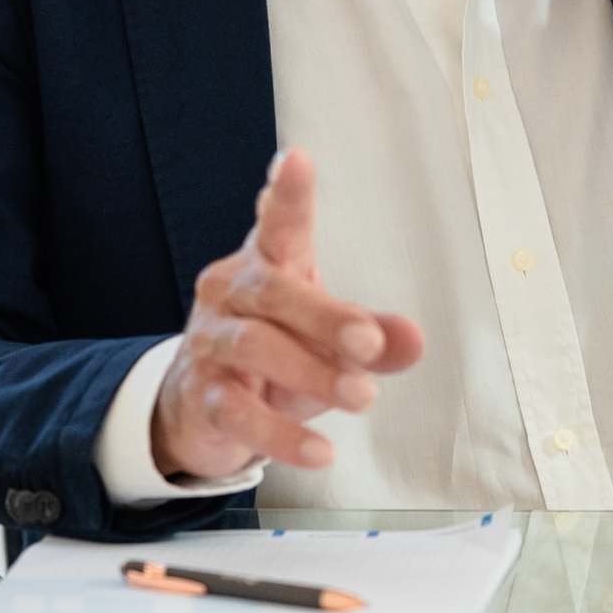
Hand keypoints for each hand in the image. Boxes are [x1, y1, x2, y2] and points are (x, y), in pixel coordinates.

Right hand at [153, 150, 424, 481]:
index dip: (287, 194)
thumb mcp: (326, 341)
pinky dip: (283, 435)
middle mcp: (232, 295)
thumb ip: (373, 338)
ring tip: (362, 397)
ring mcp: (211, 344)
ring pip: (256, 348)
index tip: (296, 160)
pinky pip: (240, 413)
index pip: (276, 223)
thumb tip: (413, 340)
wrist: (200, 409)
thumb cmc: (272, 356)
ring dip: (313, 373)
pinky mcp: (203, 396)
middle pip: (274, 292)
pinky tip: (321, 451)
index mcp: (266, 265)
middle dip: (326, 317)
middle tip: (369, 344)